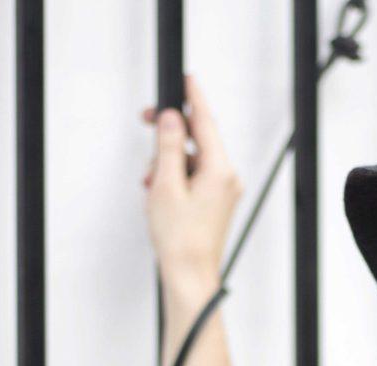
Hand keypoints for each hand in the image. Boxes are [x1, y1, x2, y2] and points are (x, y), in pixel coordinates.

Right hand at [140, 74, 243, 294]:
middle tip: (149, 124)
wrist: (190, 274)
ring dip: (168, 164)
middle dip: (170, 138)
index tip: (186, 80)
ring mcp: (223, 191)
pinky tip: (159, 192)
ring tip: (152, 183)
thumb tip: (171, 120)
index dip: (193, 99)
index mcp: (220, 170)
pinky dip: (175, 179)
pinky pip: (194, 178)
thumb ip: (169, 147)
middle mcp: (227, 178)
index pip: (205, 123)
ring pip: (192, 161)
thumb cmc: (181, 239)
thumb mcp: (166, 185)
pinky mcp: (215, 202)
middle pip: (198, 141)